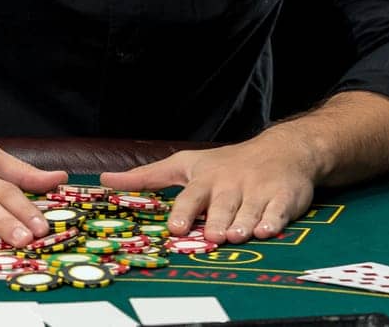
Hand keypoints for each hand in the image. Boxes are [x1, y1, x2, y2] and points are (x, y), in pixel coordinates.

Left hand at [99, 132, 318, 244]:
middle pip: (222, 206)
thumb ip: (146, 177)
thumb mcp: (184, 165)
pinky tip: (266, 231)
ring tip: (236, 236)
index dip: (184, 212)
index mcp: (205, 180)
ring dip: (243, 224)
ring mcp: (258, 191)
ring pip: (249, 211)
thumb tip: (105, 181)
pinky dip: (273, 221)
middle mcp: (230, 185)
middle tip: (211, 237)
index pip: (191, 196)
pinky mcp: (283, 198)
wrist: (280, 151)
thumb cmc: (225, 164)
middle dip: (217, 221)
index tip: (176, 228)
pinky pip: (278, 211)